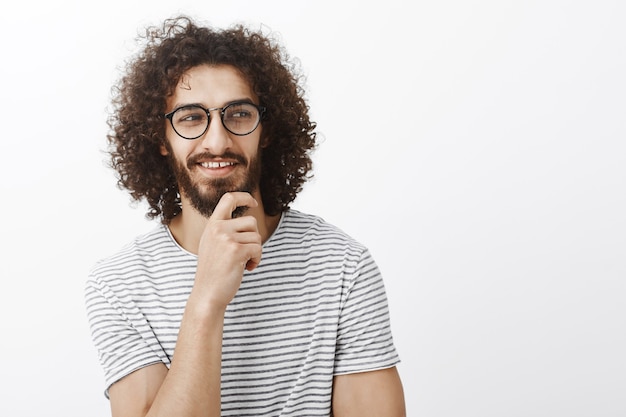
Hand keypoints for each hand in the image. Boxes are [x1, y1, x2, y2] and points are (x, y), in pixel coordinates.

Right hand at [193, 192, 261, 309]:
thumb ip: (224, 230)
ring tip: (244, 262)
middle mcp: (218, 228)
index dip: (244, 197)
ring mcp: (226, 238)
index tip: (252, 202)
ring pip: (257, 237)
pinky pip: (258, 249)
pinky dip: (257, 260)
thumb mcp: (213, 244)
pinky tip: (247, 268)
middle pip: (251, 221)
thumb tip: (249, 219)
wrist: (207, 294)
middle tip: (245, 253)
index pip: (228, 198)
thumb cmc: (214, 272)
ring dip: (256, 251)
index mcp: (212, 225)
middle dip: (254, 238)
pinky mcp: (236, 250)